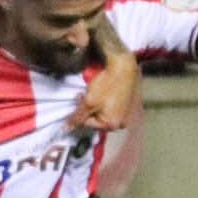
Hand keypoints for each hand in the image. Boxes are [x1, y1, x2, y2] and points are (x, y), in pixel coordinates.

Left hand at [74, 17, 139, 132]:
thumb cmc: (106, 85)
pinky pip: (116, 107)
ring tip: (98, 91)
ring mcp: (128, 115)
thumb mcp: (88, 102)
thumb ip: (77, 118)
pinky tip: (108, 90)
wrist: (125, 66)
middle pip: (98, 119)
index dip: (80, 110)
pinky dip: (109, 101)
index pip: (87, 123)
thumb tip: (65, 131)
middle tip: (88, 94)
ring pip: (106, 113)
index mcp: (112, 125)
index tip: (80, 96)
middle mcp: (122, 124)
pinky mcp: (132, 105)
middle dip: (90, 108)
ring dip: (99, 104)